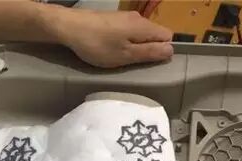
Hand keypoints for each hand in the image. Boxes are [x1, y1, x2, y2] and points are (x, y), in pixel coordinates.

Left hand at [55, 9, 172, 67]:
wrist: (70, 27)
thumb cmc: (99, 45)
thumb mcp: (126, 55)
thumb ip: (149, 53)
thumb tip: (171, 50)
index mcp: (144, 26)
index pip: (168, 36)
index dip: (162, 50)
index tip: (149, 62)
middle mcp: (138, 18)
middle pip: (154, 34)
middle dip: (148, 49)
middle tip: (132, 62)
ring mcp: (125, 16)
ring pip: (140, 33)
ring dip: (134, 45)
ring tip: (119, 57)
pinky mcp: (113, 18)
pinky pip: (127, 31)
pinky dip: (123, 40)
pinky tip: (110, 48)